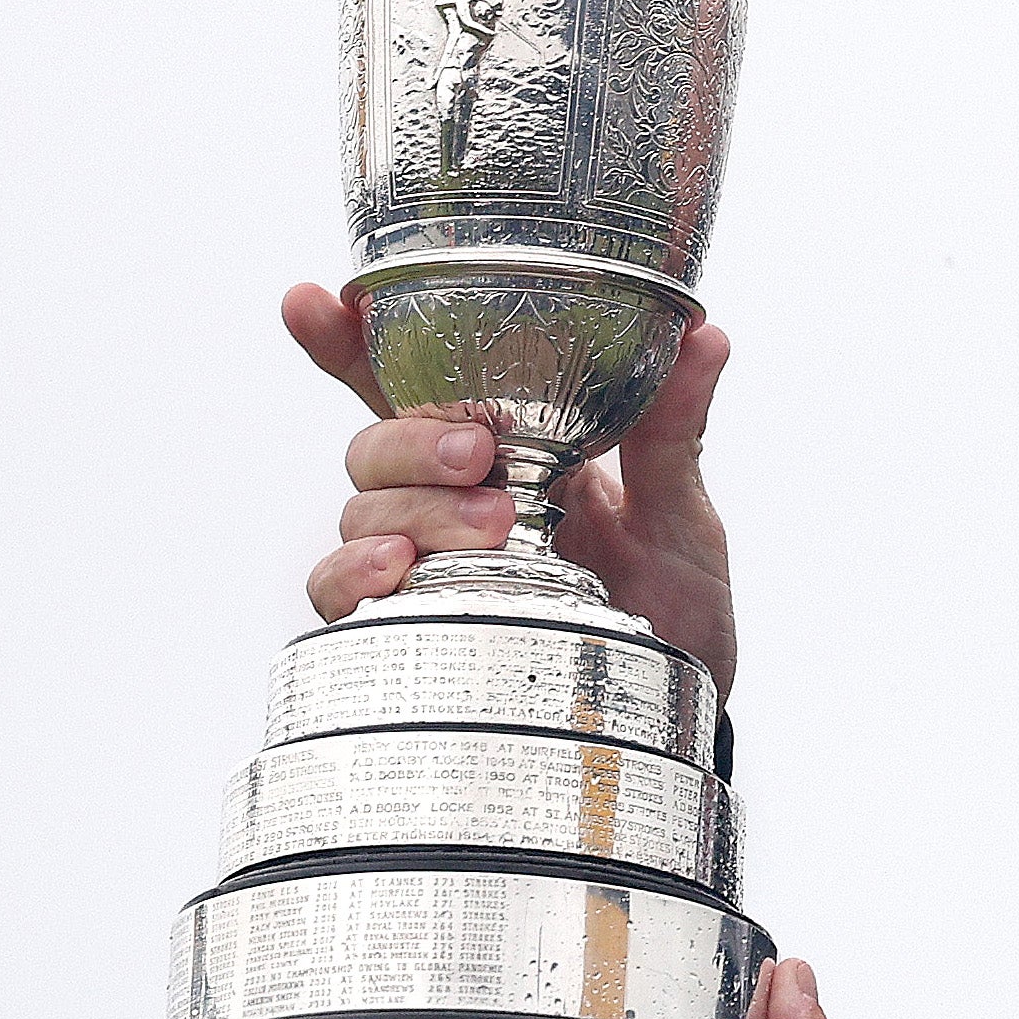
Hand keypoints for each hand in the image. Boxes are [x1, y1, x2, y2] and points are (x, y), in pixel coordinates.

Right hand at [284, 285, 740, 700]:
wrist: (679, 716)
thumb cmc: (674, 610)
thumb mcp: (683, 520)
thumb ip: (674, 433)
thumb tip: (706, 335)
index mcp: (508, 451)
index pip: (414, 386)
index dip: (350, 343)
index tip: (312, 302)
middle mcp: (454, 502)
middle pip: (377, 445)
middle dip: (411, 439)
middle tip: (479, 456)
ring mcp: (430, 565)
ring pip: (362, 510)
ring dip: (411, 508)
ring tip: (490, 526)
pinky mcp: (415, 630)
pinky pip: (343, 593)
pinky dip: (356, 574)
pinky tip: (398, 572)